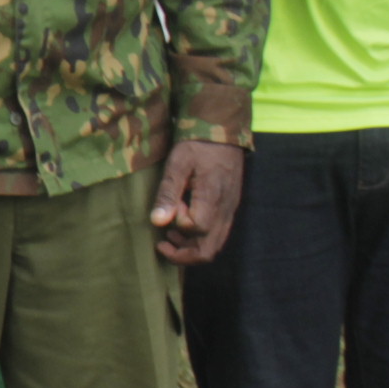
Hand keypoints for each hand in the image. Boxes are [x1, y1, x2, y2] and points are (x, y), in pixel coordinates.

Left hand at [150, 139, 244, 265]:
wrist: (223, 133)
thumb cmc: (197, 146)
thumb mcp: (177, 164)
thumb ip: (168, 194)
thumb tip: (158, 222)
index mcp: (213, 198)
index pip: (196, 229)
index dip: (179, 223)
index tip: (172, 205)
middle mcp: (226, 209)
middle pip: (208, 250)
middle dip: (183, 255)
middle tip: (162, 243)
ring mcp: (230, 211)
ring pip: (215, 246)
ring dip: (191, 249)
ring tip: (169, 235)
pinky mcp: (230, 209)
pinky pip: (218, 235)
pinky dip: (201, 240)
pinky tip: (185, 226)